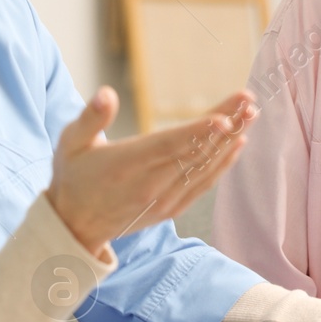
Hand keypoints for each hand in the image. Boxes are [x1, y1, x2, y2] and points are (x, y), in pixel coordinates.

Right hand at [46, 87, 256, 258]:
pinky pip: (203, 185)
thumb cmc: (72, 178)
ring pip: (204, 167)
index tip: (225, 117)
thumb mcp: (70, 143)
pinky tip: (238, 144)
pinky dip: (223, 164)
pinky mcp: (171, 208)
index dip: (199, 131)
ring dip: (230, 140)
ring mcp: (164, 199)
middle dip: (226, 124)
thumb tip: (106, 93)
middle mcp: (150, 184)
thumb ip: (90, 118)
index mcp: (127, 165)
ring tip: (250, 114)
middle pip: (195, 151)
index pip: (170, 145)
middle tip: (248, 99)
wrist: (74, 227)